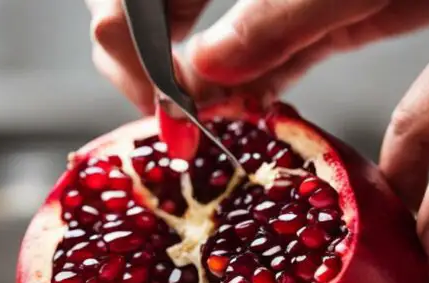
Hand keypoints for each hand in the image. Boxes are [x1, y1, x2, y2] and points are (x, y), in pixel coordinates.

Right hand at [85, 0, 428, 113]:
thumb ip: (274, 18)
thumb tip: (203, 70)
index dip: (130, 46)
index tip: (162, 103)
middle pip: (148, 10)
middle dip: (148, 67)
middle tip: (177, 122)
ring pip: (194, 36)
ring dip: (196, 86)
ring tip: (216, 126)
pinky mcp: (298, 13)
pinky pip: (251, 52)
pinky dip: (243, 86)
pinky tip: (249, 114)